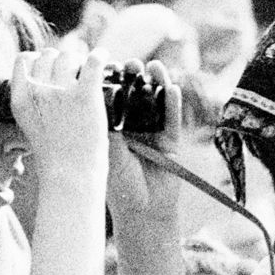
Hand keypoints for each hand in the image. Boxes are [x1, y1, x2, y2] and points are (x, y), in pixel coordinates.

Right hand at [8, 38, 109, 185]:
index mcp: (20, 99)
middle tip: (74, 70)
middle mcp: (37, 92)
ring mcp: (61, 92)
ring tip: (88, 69)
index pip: (25, 60)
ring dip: (80, 59)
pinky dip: (100, 56)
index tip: (51, 65)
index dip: (40, 59)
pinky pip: (93, 62)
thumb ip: (32, 102)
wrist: (70, 175)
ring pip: (69, 57)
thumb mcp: (30, 124)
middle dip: (62, 59)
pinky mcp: (85, 96)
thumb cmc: (54, 154)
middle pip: (49, 55)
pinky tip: (105, 57)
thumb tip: (42, 84)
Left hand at [105, 59, 184, 223]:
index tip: (110, 64)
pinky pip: (173, 118)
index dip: (112, 82)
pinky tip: (172, 88)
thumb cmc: (119, 187)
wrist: (144, 211)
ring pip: (156, 103)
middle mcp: (132, 129)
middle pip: (135, 97)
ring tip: (155, 66)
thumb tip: (101, 97)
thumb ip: (109, 129)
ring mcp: (153, 134)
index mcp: (112, 132)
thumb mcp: (108, 154)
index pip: (112, 101)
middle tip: (132, 63)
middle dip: (135, 78)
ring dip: (156, 84)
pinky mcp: (171, 141)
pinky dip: (173, 103)